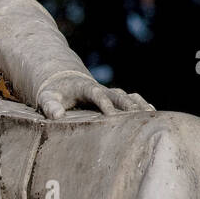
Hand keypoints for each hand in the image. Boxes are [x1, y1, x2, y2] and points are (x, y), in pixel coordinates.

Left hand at [38, 71, 154, 119]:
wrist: (64, 82)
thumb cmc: (54, 93)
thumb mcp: (47, 97)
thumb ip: (50, 105)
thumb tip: (57, 115)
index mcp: (84, 87)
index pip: (96, 93)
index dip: (104, 103)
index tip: (111, 115)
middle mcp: (101, 89)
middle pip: (118, 94)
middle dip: (128, 105)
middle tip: (138, 116)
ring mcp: (109, 93)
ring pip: (128, 96)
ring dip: (139, 105)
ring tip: (151, 115)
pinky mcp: (114, 99)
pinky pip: (131, 99)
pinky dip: (141, 105)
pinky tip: (153, 113)